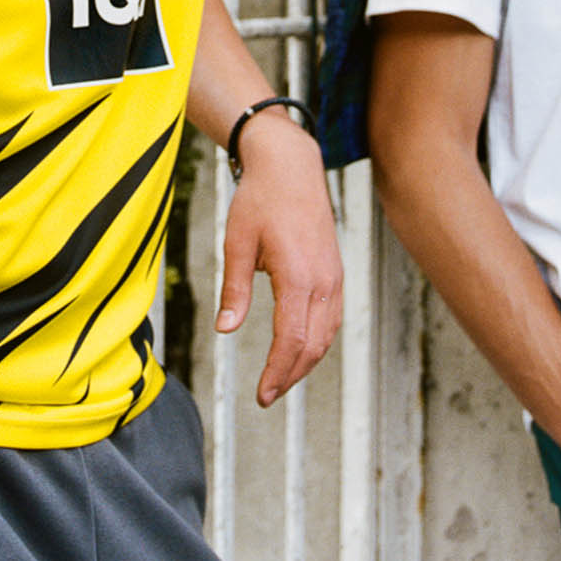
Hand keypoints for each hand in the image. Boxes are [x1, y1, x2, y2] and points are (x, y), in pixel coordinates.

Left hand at [215, 111, 342, 406]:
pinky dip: (317, 340)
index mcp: (298, 275)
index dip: (277, 372)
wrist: (291, 165)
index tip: (261, 395)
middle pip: (313, 344)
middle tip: (267, 396)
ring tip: (281, 379)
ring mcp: (333, 275)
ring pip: (326, 334)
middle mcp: (323, 279)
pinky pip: (331, 316)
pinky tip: (299, 347)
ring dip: (305, 361)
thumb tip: (225, 330)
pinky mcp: (334, 269)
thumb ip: (235, 289)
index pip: (291, 339)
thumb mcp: (238, 243)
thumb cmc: (261, 199)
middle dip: (290, 375)